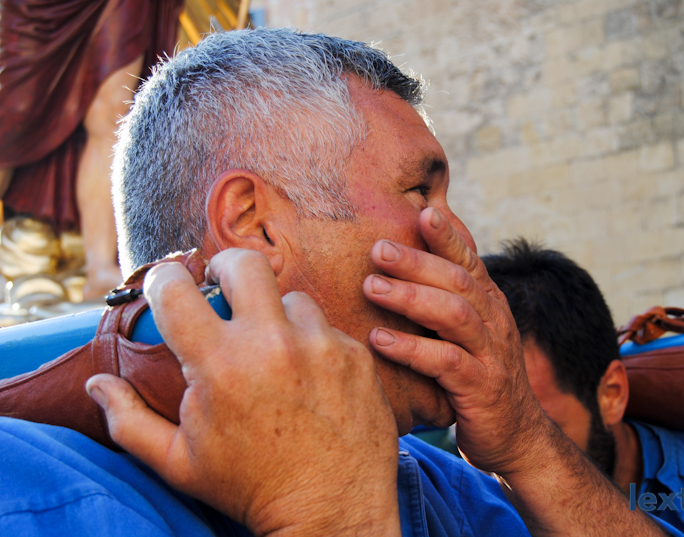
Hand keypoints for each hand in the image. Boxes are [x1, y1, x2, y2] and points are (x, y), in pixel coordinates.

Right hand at [86, 249, 400, 536]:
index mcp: (220, 365)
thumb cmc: (250, 488)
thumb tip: (95, 385)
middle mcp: (273, 344)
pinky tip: (310, 378)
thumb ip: (128, 420)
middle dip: (225, 268)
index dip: (162, 280)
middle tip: (222, 285)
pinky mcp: (355, 355)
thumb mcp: (179, 463)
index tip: (166, 285)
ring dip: (277, 317)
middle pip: (244, 264)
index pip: (176, 290)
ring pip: (292, 298)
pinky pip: (328, 329)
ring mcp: (321, 346)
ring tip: (274, 352)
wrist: (331, 510)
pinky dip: (314, 344)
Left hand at [363, 210, 666, 535]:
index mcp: (489, 304)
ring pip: (453, 314)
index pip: (469, 260)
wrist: (517, 436)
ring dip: (410, 297)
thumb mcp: (468, 334)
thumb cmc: (478, 377)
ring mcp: (491, 354)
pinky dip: (411, 348)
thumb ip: (445, 302)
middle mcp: (494, 322)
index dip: (447, 235)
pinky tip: (379, 339)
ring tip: (371, 286)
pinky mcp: (481, 388)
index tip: (421, 209)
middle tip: (377, 248)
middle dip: (417, 260)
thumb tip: (403, 269)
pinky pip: (445, 362)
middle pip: (457, 280)